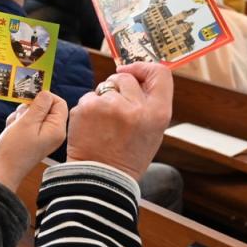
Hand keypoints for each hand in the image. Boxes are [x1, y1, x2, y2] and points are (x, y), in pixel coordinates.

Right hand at [0, 91, 68, 192]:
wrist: (2, 171)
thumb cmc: (14, 148)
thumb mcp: (27, 122)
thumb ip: (39, 105)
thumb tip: (46, 92)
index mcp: (57, 129)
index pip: (59, 103)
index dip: (45, 97)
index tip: (29, 99)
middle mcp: (52, 132)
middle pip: (45, 107)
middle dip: (29, 108)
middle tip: (20, 118)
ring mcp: (42, 135)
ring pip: (32, 113)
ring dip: (20, 116)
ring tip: (14, 127)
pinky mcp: (31, 138)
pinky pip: (26, 122)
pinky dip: (17, 123)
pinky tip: (11, 131)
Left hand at [66, 62, 172, 179]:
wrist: (100, 178)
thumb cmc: (128, 156)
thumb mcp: (153, 132)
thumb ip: (150, 104)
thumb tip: (138, 73)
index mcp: (157, 113)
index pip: (160, 73)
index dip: (145, 68)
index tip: (134, 70)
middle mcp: (135, 107)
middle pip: (125, 77)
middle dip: (119, 87)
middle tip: (115, 110)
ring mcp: (109, 106)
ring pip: (104, 86)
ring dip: (102, 99)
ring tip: (103, 124)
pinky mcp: (86, 108)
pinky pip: (88, 97)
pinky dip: (88, 109)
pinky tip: (91, 127)